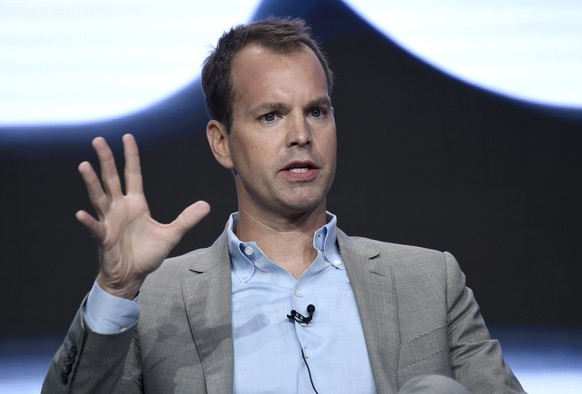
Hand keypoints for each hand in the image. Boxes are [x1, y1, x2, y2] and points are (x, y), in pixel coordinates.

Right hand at [76, 134, 209, 298]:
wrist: (132, 276)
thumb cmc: (147, 254)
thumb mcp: (171, 234)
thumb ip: (187, 219)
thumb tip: (206, 205)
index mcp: (136, 204)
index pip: (133, 174)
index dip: (131, 156)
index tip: (128, 137)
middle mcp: (120, 208)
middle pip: (112, 179)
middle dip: (107, 160)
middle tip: (99, 140)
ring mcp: (109, 221)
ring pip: (100, 197)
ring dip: (92, 182)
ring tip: (84, 165)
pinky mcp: (104, 238)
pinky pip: (95, 228)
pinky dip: (88, 221)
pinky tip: (81, 213)